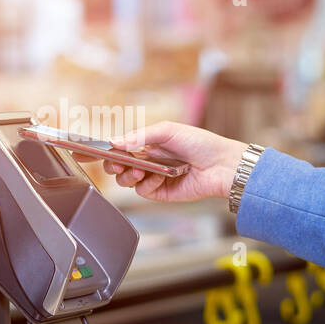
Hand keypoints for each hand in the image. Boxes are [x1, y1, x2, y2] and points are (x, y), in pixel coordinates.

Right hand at [102, 121, 247, 202]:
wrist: (221, 164)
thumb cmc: (200, 143)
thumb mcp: (168, 130)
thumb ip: (139, 136)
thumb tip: (114, 141)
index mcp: (147, 144)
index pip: (120, 149)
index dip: (109, 152)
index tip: (104, 152)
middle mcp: (148, 161)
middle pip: (118, 167)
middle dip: (114, 165)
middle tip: (119, 163)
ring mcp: (153, 178)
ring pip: (126, 181)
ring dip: (130, 175)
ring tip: (142, 170)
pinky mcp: (160, 193)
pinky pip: (143, 192)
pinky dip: (148, 184)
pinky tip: (160, 177)